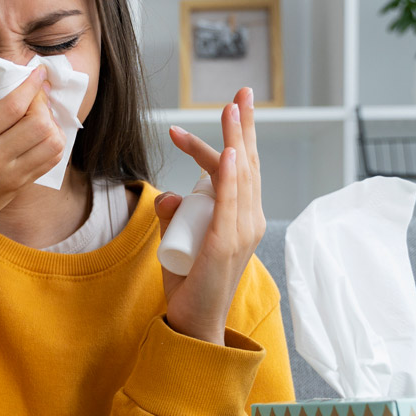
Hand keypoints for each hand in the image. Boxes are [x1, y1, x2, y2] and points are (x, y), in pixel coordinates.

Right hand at [0, 65, 64, 254]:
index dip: (30, 85)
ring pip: (51, 142)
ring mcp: (10, 174)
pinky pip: (50, 159)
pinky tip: (40, 135)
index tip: (37, 72)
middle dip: (42, 104)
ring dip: (51, 124)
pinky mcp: (20, 185)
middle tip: (34, 98)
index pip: (12, 106)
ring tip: (38, 118)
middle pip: (39, 123)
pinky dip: (52, 142)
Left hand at [155, 87, 266, 345]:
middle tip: (242, 93)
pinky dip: (231, 178)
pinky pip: (231, 205)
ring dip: (237, 139)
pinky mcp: (226, 245)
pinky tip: (231, 154)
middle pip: (249, 164)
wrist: (194, 322)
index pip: (239, 169)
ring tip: (231, 109)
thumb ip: (171, 216)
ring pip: (241, 177)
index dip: (231, 138)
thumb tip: (166, 193)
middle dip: (245, 126)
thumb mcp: (177, 240)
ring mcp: (241, 232)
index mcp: (242, 217)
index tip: (219, 112)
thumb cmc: (190, 283)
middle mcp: (249, 220)